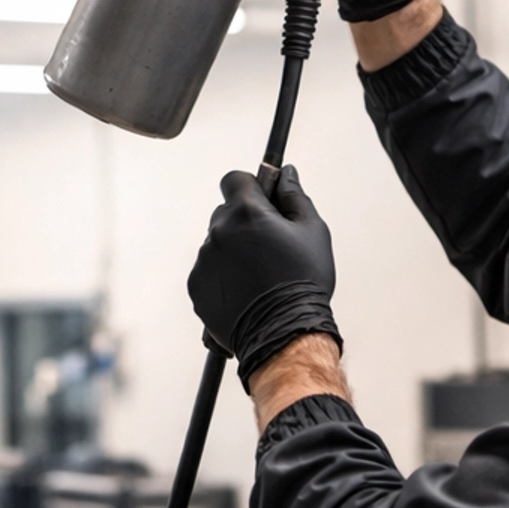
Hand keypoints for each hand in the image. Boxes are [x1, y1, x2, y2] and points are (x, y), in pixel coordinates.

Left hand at [188, 166, 341, 388]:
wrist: (284, 333)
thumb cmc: (304, 281)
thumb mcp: (312, 231)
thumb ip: (295, 196)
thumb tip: (286, 174)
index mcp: (246, 212)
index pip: (235, 179)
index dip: (250, 187)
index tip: (262, 201)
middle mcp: (219, 231)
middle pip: (225, 213)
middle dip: (243, 222)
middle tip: (268, 247)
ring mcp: (204, 260)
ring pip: (217, 244)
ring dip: (232, 252)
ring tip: (258, 278)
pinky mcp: (196, 286)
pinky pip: (208, 271)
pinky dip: (222, 277)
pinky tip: (245, 293)